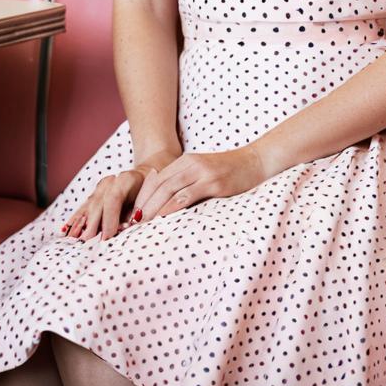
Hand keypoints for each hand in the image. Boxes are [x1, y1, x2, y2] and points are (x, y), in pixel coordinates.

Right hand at [63, 147, 180, 240]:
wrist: (152, 171)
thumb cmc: (156, 189)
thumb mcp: (155, 197)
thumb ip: (143, 211)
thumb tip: (130, 229)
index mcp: (129, 178)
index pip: (114, 198)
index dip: (109, 218)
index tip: (107, 237)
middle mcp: (113, 180)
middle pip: (98, 203)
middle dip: (92, 224)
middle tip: (87, 243)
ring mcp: (103, 186)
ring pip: (89, 205)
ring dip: (81, 223)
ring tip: (73, 239)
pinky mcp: (97, 194)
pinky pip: (85, 206)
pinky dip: (76, 219)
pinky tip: (66, 230)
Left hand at [133, 147, 266, 223]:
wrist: (255, 161)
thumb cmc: (229, 171)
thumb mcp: (203, 172)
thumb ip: (185, 181)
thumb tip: (164, 203)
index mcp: (185, 161)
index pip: (155, 179)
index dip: (140, 196)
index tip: (131, 213)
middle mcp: (190, 164)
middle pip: (158, 185)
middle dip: (141, 204)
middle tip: (130, 223)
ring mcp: (202, 173)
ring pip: (168, 190)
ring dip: (152, 208)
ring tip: (141, 224)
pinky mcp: (214, 183)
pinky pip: (187, 195)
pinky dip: (171, 206)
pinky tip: (162, 217)